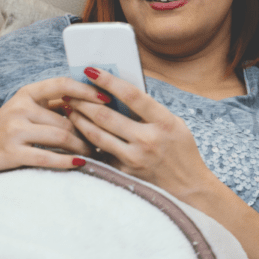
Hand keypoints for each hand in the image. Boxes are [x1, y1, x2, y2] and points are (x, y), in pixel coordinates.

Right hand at [0, 77, 100, 171]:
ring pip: (62, 137)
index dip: (87, 91)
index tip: (107, 99)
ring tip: (93, 153)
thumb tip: (95, 100)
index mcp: (27, 94)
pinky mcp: (12, 152)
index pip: (62, 84)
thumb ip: (55, 102)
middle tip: (104, 140)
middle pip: (67, 119)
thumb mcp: (28, 108)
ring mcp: (14, 130)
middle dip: (89, 132)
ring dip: (83, 147)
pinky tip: (81, 163)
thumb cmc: (12, 127)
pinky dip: (68, 161)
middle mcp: (19, 108)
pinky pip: (48, 157)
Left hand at [63, 67, 217, 197]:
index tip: (91, 71)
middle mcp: (148, 139)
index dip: (109, 81)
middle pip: (106, 115)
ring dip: (79, 119)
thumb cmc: (181, 151)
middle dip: (83, 101)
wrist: (188, 187)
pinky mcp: (124, 172)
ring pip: (96, 134)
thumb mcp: (175, 125)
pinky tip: (78, 132)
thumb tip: (119, 92)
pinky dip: (87, 141)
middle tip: (70, 92)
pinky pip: (100, 153)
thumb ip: (151, 111)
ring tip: (70, 109)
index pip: (132, 95)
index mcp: (165, 122)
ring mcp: (134, 158)